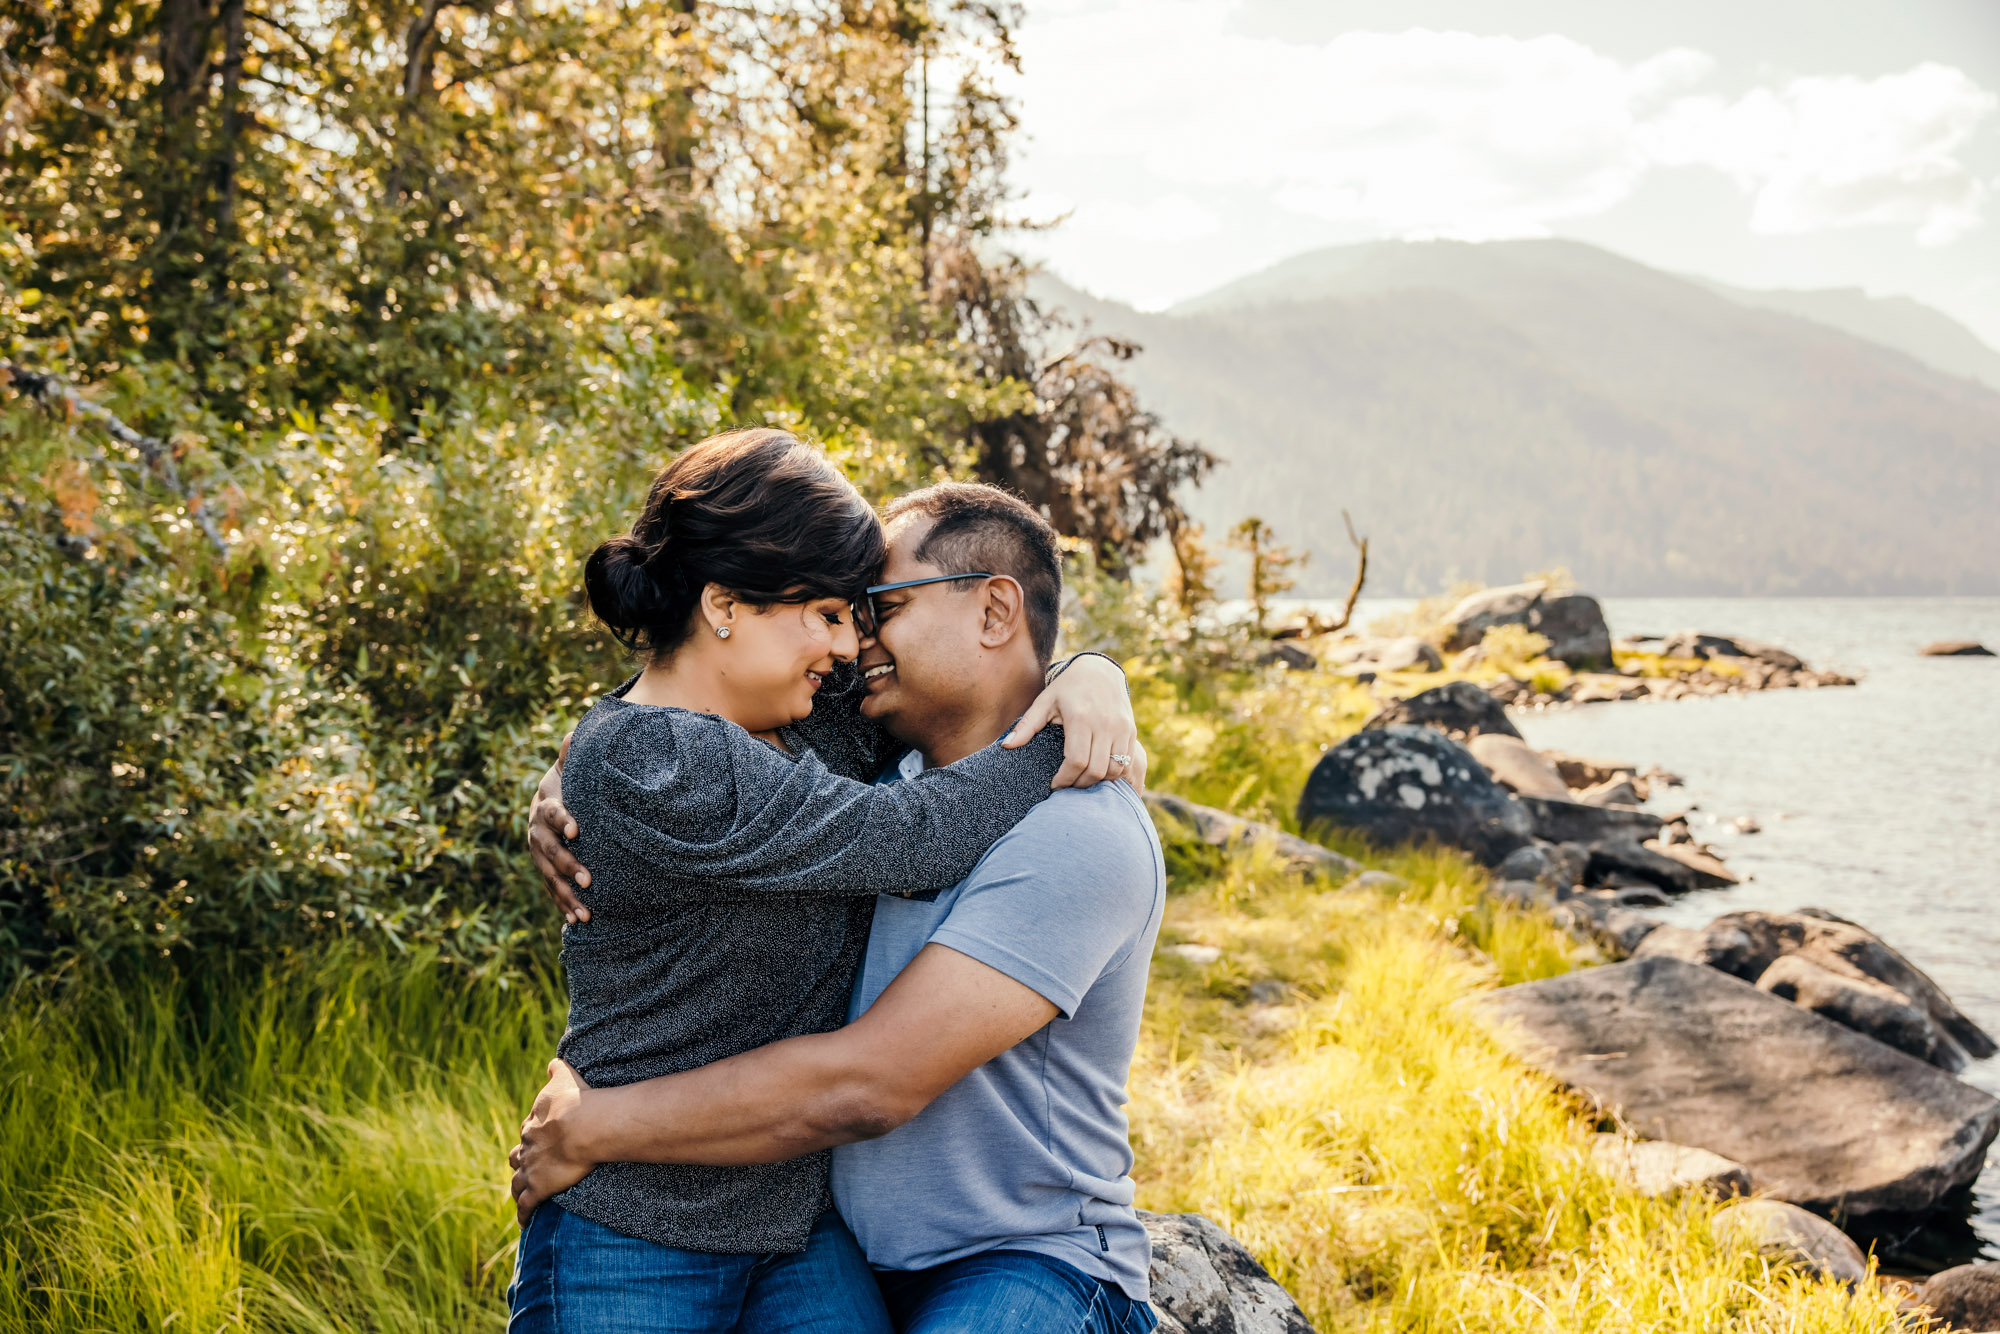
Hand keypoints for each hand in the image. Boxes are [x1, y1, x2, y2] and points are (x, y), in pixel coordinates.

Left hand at [510, 1058, 596, 1223]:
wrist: (582, 1125)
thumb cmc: (577, 1100)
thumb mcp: (565, 1078)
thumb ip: (557, 1071)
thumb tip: (552, 1063)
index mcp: (533, 1123)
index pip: (527, 1130)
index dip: (533, 1135)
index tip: (540, 1138)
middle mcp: (527, 1146)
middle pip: (517, 1157)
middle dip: (522, 1161)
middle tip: (529, 1166)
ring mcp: (531, 1169)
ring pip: (517, 1183)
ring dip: (518, 1189)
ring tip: (521, 1196)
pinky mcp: (539, 1188)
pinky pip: (526, 1206)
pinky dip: (523, 1215)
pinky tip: (524, 1222)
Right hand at [528, 732, 591, 923]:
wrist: (548, 802)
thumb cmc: (567, 784)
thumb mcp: (568, 768)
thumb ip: (572, 756)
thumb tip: (576, 734)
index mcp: (545, 807)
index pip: (552, 813)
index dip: (562, 820)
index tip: (576, 829)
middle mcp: (537, 834)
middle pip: (549, 851)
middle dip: (567, 865)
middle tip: (587, 878)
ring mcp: (539, 856)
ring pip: (549, 878)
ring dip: (566, 895)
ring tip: (585, 913)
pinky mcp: (545, 873)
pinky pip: (552, 892)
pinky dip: (563, 907)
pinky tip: (577, 924)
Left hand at [1002, 654, 1146, 791]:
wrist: (1100, 671)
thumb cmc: (1067, 688)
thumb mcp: (1045, 702)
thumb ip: (1027, 725)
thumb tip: (1006, 745)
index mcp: (1081, 718)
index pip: (1076, 760)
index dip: (1065, 779)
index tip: (1055, 784)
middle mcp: (1105, 724)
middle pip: (1096, 770)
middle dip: (1080, 784)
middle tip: (1067, 786)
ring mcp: (1121, 728)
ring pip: (1115, 770)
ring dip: (1098, 782)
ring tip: (1081, 780)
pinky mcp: (1131, 731)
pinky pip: (1127, 763)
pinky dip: (1113, 774)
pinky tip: (1098, 773)